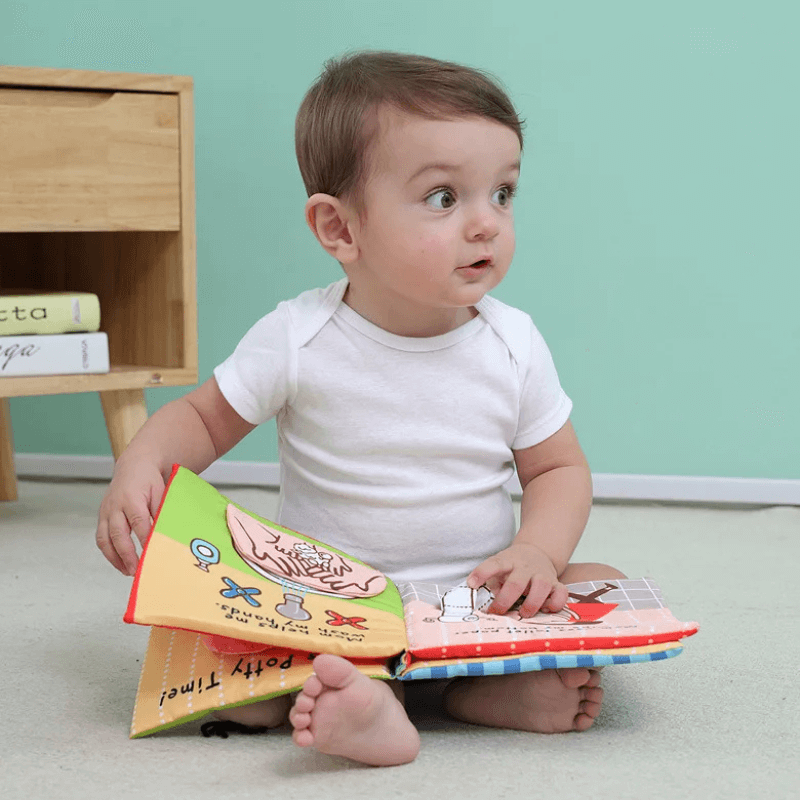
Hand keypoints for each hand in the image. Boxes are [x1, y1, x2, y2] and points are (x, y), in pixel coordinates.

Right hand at [96, 460, 165, 575]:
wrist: (133, 467)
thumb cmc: (149, 480)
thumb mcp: (160, 491)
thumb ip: (160, 511)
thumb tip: (165, 533)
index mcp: (132, 498)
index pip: (138, 522)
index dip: (144, 539)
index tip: (151, 554)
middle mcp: (115, 506)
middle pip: (118, 533)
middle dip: (126, 554)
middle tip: (136, 570)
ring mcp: (106, 512)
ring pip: (105, 539)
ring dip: (114, 558)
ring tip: (127, 571)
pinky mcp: (102, 516)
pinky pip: (101, 537)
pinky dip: (109, 552)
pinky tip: (120, 562)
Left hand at [466, 542, 567, 617]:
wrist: (537, 552)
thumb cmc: (512, 566)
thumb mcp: (499, 568)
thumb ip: (491, 583)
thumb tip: (483, 604)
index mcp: (508, 561)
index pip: (494, 564)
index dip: (482, 573)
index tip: (471, 584)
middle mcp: (526, 566)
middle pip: (516, 582)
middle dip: (506, 600)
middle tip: (497, 612)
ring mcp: (542, 574)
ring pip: (542, 586)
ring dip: (532, 603)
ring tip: (524, 613)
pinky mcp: (556, 583)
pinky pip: (561, 593)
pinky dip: (556, 603)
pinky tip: (547, 609)